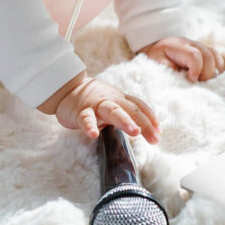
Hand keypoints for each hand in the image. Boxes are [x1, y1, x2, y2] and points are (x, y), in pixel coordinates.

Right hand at [40, 73, 160, 143]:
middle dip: (144, 122)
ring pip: (112, 111)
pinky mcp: (80, 111)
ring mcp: (96, 105)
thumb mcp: (112, 104)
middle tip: (154, 137)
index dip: (151, 118)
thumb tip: (145, 130)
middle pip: (131, 109)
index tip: (158, 133)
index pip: (139, 106)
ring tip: (135, 132)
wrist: (66, 88)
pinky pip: (86, 118)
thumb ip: (125, 114)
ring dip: (125, 121)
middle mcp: (111, 100)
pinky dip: (89, 126)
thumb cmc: (93, 100)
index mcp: (120, 99)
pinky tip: (93, 135)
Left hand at [139, 37, 224, 81]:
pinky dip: (218, 68)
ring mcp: (199, 47)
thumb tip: (186, 81)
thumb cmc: (156, 63)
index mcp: (177, 47)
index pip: (194, 55)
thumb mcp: (157, 67)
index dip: (197, 69)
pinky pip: (218, 57)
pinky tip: (212, 77)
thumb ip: (169, 73)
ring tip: (205, 81)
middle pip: (208, 55)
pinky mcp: (205, 52)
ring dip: (214, 70)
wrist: (156, 53)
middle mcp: (191, 44)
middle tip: (197, 83)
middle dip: (206, 72)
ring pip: (215, 55)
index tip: (191, 80)